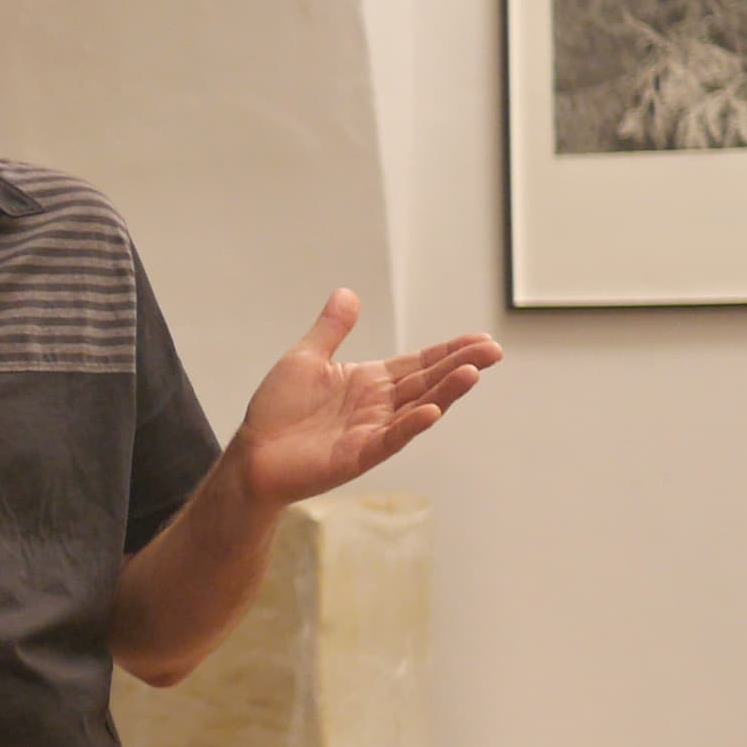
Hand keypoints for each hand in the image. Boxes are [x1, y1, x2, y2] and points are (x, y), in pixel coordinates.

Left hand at [228, 290, 499, 509]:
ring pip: (417, 408)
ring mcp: (373, 431)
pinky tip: (431, 411)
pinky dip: (410, 425)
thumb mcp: (305, 359)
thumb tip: (348, 292)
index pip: (419, 363)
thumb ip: (331, 330)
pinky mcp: (359, 454)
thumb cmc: (277, 411)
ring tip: (472, 373)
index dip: (449, 351)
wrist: (253, 453)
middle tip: (493, 350)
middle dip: (460, 365)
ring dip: (445, 392)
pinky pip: (390, 438)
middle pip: (427, 382)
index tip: (482, 338)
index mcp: (371, 382)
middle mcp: (379, 405)